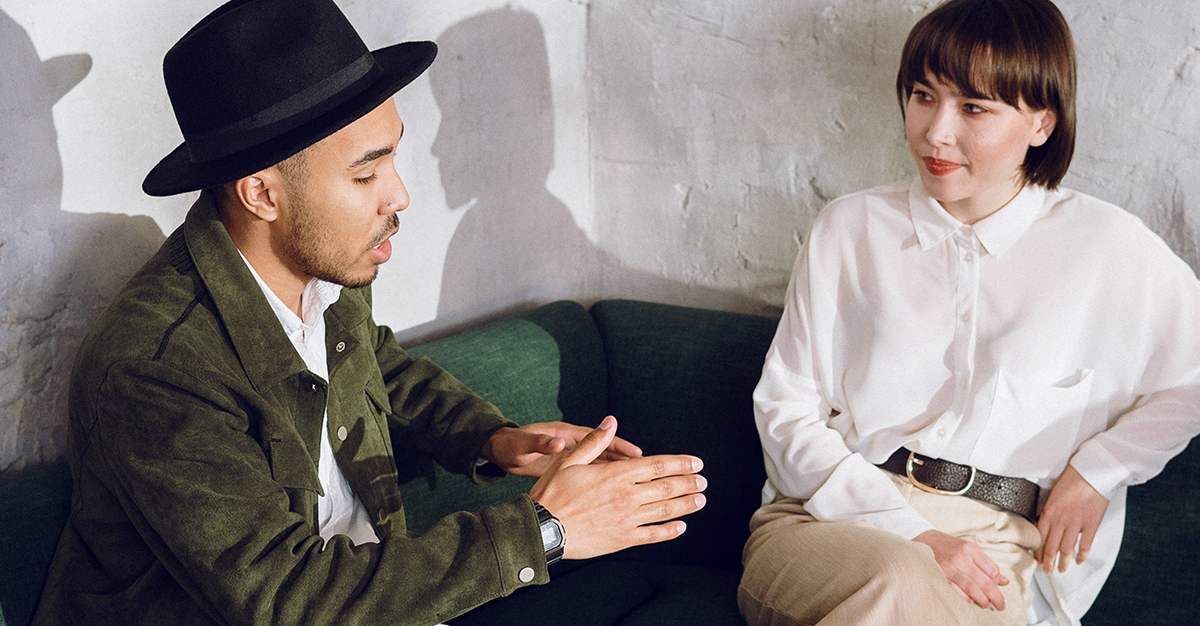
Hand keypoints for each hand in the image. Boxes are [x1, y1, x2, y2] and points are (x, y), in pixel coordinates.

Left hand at [481, 418, 641, 477]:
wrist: (502, 453)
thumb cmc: (513, 446)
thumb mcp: (526, 444)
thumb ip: (542, 442)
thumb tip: (558, 442)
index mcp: (566, 436)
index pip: (598, 439)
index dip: (619, 446)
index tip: (638, 454)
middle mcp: (573, 446)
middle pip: (606, 453)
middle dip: (627, 461)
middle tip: (651, 471)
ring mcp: (571, 459)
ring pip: (602, 466)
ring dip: (619, 474)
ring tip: (641, 485)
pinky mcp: (568, 471)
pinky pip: (591, 477)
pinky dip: (605, 483)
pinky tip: (618, 495)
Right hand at [529, 416, 706, 559]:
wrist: (542, 529)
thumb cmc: (552, 493)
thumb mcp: (569, 461)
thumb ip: (594, 442)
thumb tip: (610, 422)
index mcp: (615, 474)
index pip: (657, 465)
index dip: (680, 463)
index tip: (696, 463)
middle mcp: (626, 496)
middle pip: (666, 487)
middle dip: (688, 483)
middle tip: (704, 481)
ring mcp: (626, 519)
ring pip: (664, 510)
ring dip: (685, 504)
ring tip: (701, 500)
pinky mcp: (622, 539)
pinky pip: (652, 534)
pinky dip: (669, 531)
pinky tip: (681, 527)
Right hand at [913, 530, 1008, 610]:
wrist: (921, 540)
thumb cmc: (946, 546)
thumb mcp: (967, 549)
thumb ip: (985, 564)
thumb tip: (1005, 581)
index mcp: (968, 549)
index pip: (992, 570)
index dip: (998, 582)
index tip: (999, 588)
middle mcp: (959, 558)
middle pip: (985, 582)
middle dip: (996, 597)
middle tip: (1001, 605)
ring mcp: (948, 568)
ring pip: (973, 590)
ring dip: (982, 601)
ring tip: (986, 604)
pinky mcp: (939, 577)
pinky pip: (957, 593)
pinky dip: (966, 600)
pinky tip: (970, 601)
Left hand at [1035, 464, 1109, 573]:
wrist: (1092, 473)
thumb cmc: (1072, 480)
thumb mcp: (1053, 495)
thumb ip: (1050, 511)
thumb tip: (1046, 524)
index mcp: (1049, 512)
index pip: (1040, 537)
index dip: (1038, 551)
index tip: (1037, 559)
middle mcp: (1061, 520)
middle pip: (1051, 546)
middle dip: (1048, 561)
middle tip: (1046, 571)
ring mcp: (1076, 524)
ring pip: (1066, 548)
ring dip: (1063, 561)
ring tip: (1061, 570)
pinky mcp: (1091, 524)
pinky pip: (1085, 544)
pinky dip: (1082, 554)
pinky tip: (1079, 561)